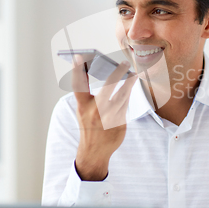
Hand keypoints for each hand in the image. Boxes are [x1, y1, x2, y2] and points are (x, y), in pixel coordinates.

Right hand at [71, 54, 137, 180]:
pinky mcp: (119, 123)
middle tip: (124, 63)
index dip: (76, 70)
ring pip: (122, 96)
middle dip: (117, 74)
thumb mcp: (83, 110)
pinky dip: (128, 94)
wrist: (95, 151)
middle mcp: (95, 112)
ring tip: (132, 73)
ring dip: (128, 83)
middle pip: (108, 89)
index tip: (78, 56)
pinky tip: (131, 86)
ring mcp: (108, 118)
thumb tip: (97, 74)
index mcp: (83, 107)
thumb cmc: (89, 125)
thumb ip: (88, 94)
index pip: (78, 86)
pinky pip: (125, 105)